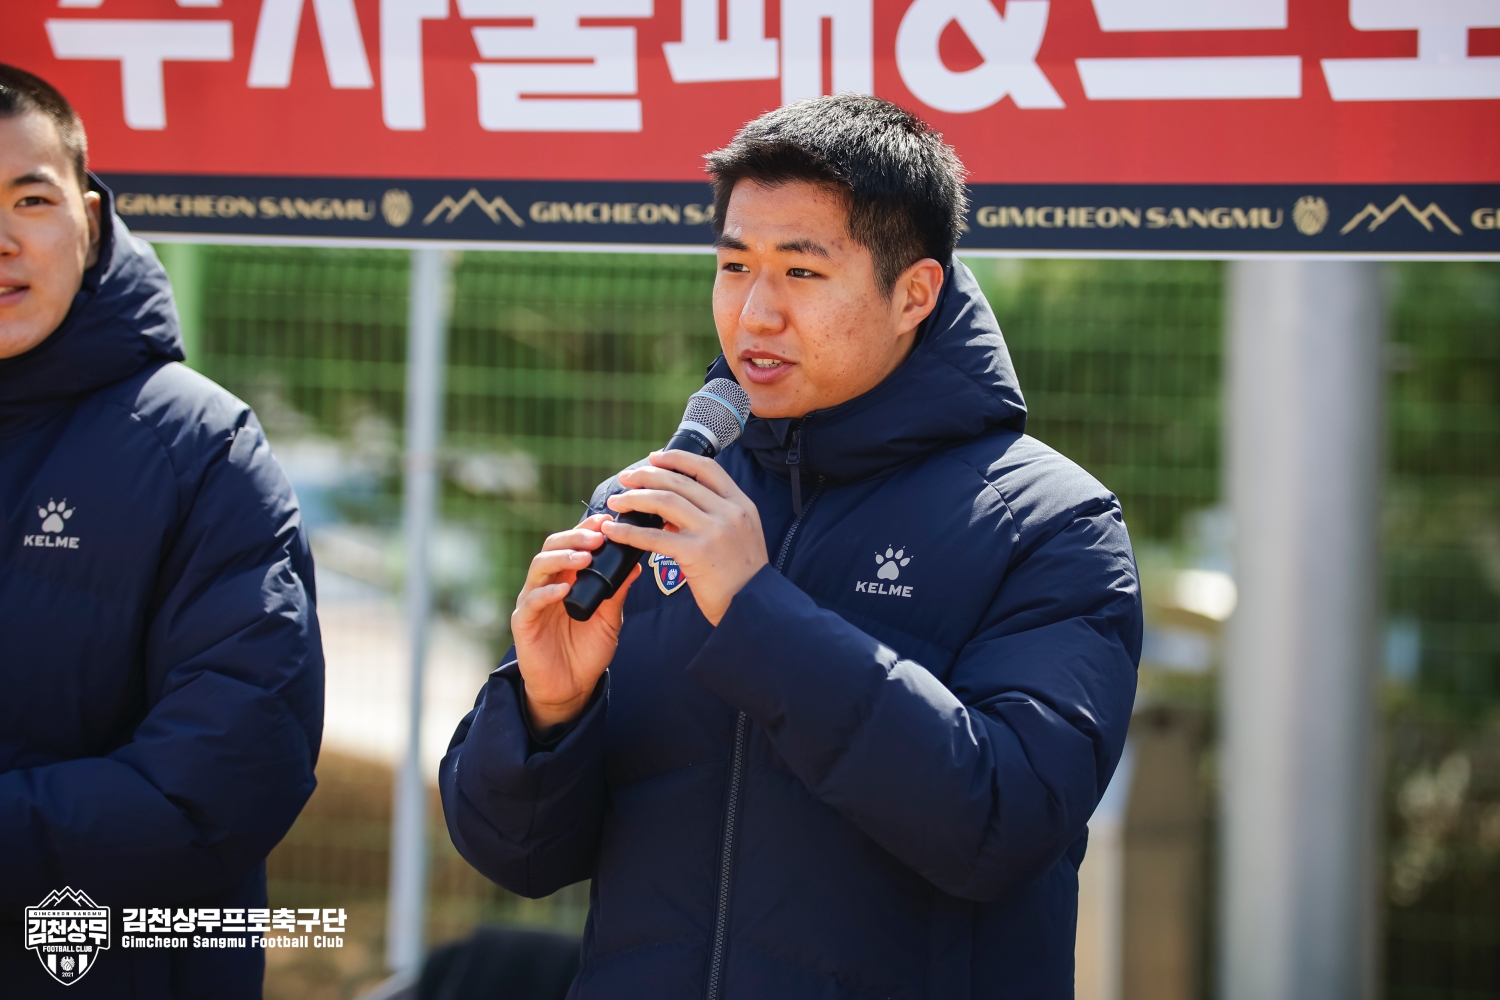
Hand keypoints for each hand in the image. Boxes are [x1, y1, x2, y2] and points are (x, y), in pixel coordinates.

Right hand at [511, 513, 640, 728]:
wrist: (571, 688)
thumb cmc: (587, 652)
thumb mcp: (610, 620)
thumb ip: (617, 594)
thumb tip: (636, 567)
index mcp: (567, 579)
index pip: (573, 544)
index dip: (586, 529)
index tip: (607, 520)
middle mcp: (548, 584)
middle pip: (552, 547)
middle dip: (574, 536)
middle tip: (598, 536)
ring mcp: (532, 601)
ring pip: (539, 567)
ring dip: (562, 558)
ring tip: (584, 557)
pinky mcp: (523, 622)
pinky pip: (531, 602)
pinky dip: (547, 593)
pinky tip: (564, 591)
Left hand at [603, 450, 767, 625]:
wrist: (755, 608)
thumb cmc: (743, 576)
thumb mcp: (740, 535)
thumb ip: (714, 517)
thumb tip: (672, 510)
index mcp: (741, 504)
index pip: (706, 468)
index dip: (677, 458)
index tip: (655, 458)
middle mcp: (728, 512)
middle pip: (679, 482)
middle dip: (646, 476)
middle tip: (625, 478)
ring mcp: (713, 531)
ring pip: (664, 501)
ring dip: (634, 498)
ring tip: (616, 501)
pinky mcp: (696, 554)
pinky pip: (654, 537)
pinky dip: (629, 532)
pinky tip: (614, 531)